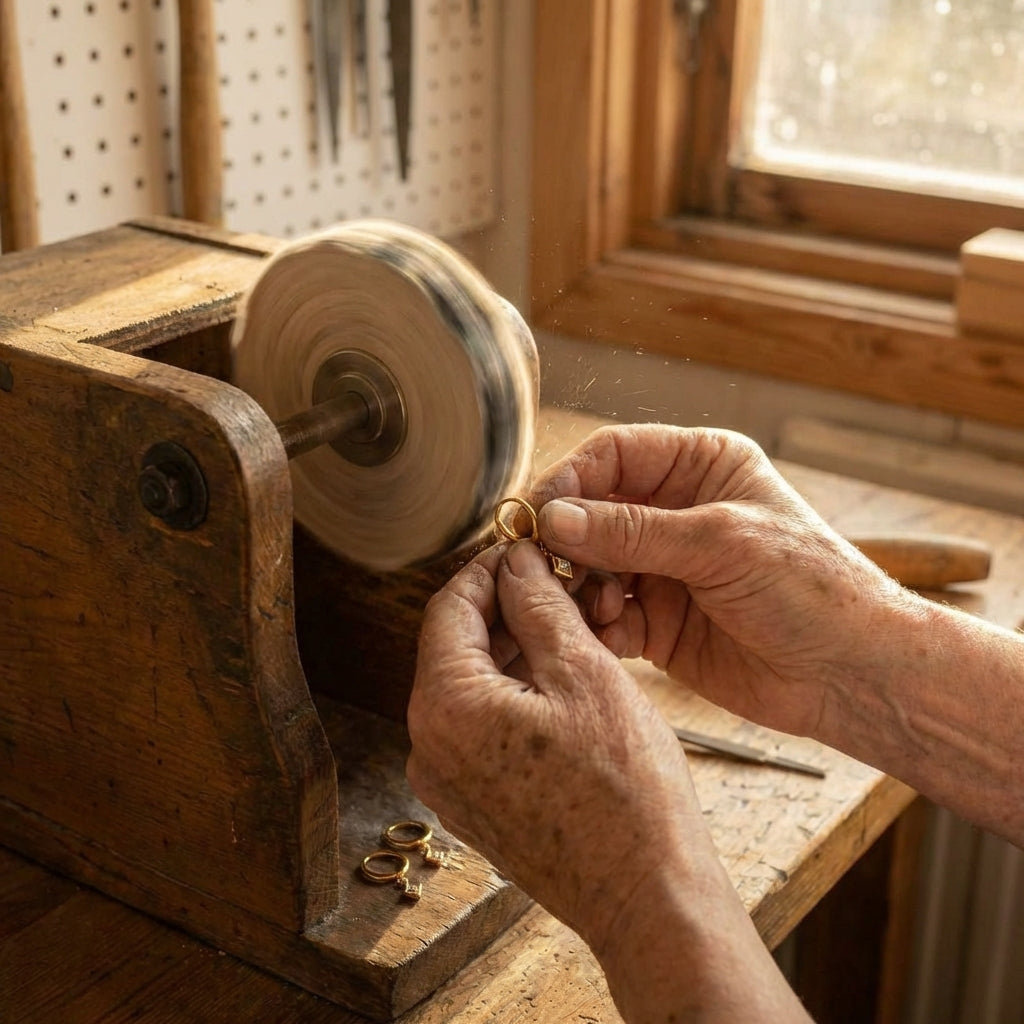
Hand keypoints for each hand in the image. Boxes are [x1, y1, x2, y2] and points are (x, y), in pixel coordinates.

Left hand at [406, 539, 722, 951]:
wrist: (646, 897)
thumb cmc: (625, 790)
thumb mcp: (585, 673)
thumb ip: (539, 606)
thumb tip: (515, 562)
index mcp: (444, 707)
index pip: (448, 607)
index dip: (488, 568)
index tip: (525, 548)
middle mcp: (428, 747)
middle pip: (455, 647)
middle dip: (505, 609)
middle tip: (556, 583)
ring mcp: (448, 783)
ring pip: (471, 688)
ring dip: (513, 651)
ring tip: (568, 628)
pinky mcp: (473, 805)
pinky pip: (481, 729)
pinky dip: (513, 695)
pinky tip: (560, 681)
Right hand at [529, 424, 906, 738]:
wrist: (850, 673)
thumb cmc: (809, 588)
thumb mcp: (720, 543)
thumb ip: (632, 531)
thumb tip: (553, 518)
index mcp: (700, 466)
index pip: (614, 454)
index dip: (571, 479)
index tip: (539, 512)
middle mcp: (675, 511)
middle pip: (591, 510)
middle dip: (566, 538)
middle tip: (542, 564)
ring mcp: (662, 568)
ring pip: (588, 564)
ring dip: (577, 583)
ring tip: (590, 604)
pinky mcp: (655, 621)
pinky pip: (602, 615)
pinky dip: (593, 624)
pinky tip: (607, 633)